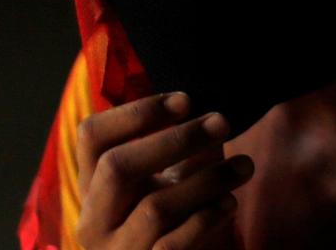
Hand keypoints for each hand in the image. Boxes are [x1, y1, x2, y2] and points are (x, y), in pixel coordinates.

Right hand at [75, 92, 252, 248]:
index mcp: (92, 185)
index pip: (92, 136)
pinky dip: (205, 219)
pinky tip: (230, 202)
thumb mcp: (167, 179)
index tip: (185, 100)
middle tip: (222, 122)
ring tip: (244, 165)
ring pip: (154, 209)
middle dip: (176, 139)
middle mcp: (94, 220)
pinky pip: (172, 246)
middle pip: (117, 166)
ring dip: (207, 180)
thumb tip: (212, 115)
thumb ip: (179, 147)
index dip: (137, 112)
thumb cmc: (175, 218)